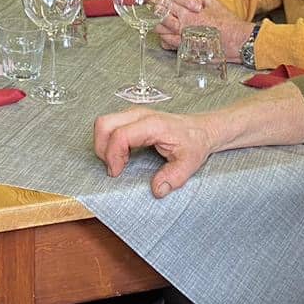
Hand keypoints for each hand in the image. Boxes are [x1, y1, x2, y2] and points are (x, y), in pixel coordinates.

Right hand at [92, 108, 215, 193]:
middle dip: (102, 149)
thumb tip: (156, 189)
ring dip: (104, 145)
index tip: (116, 172)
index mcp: (152, 125)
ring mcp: (133, 114)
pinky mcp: (131, 118)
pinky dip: (108, 142)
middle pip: (104, 124)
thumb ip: (173, 177)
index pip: (120, 135)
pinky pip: (110, 126)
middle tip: (113, 168)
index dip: (113, 156)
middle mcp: (139, 115)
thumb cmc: (194, 142)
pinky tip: (122, 155)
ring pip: (103, 123)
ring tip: (118, 162)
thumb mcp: (189, 163)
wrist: (201, 129)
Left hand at [158, 0, 248, 58]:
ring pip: (162, 28)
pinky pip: (168, 42)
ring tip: (159, 23)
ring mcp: (183, 35)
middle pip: (162, 13)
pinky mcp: (186, 47)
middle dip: (157, 10)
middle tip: (155, 9)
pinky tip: (165, 36)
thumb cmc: (229, 25)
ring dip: (159, 24)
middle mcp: (185, 22)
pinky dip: (164, 38)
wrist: (236, 41)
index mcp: (191, 10)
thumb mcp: (217, 5)